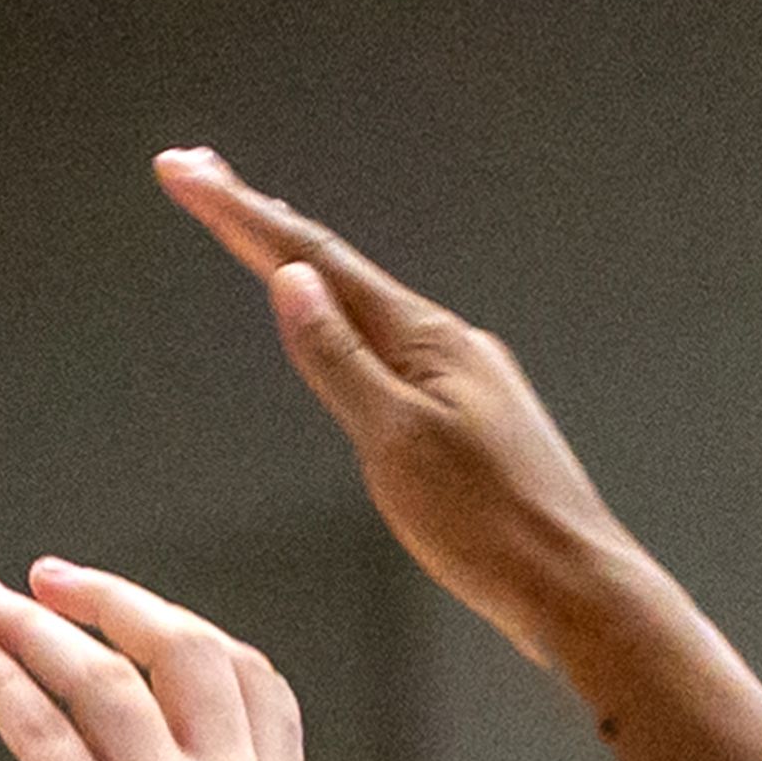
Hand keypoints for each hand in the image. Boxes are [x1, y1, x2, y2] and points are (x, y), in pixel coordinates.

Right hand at [154, 154, 645, 671]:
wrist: (578, 589)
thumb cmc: (495, 530)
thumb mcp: (395, 442)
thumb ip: (338, 360)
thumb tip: (292, 283)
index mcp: (425, 340)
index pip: (313, 257)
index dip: (239, 212)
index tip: (183, 170)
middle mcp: (449, 346)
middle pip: (339, 269)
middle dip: (264, 221)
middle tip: (204, 174)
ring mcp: (465, 381)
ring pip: (367, 307)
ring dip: (308, 268)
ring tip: (264, 233)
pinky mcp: (472, 421)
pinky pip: (392, 349)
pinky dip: (349, 323)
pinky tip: (349, 334)